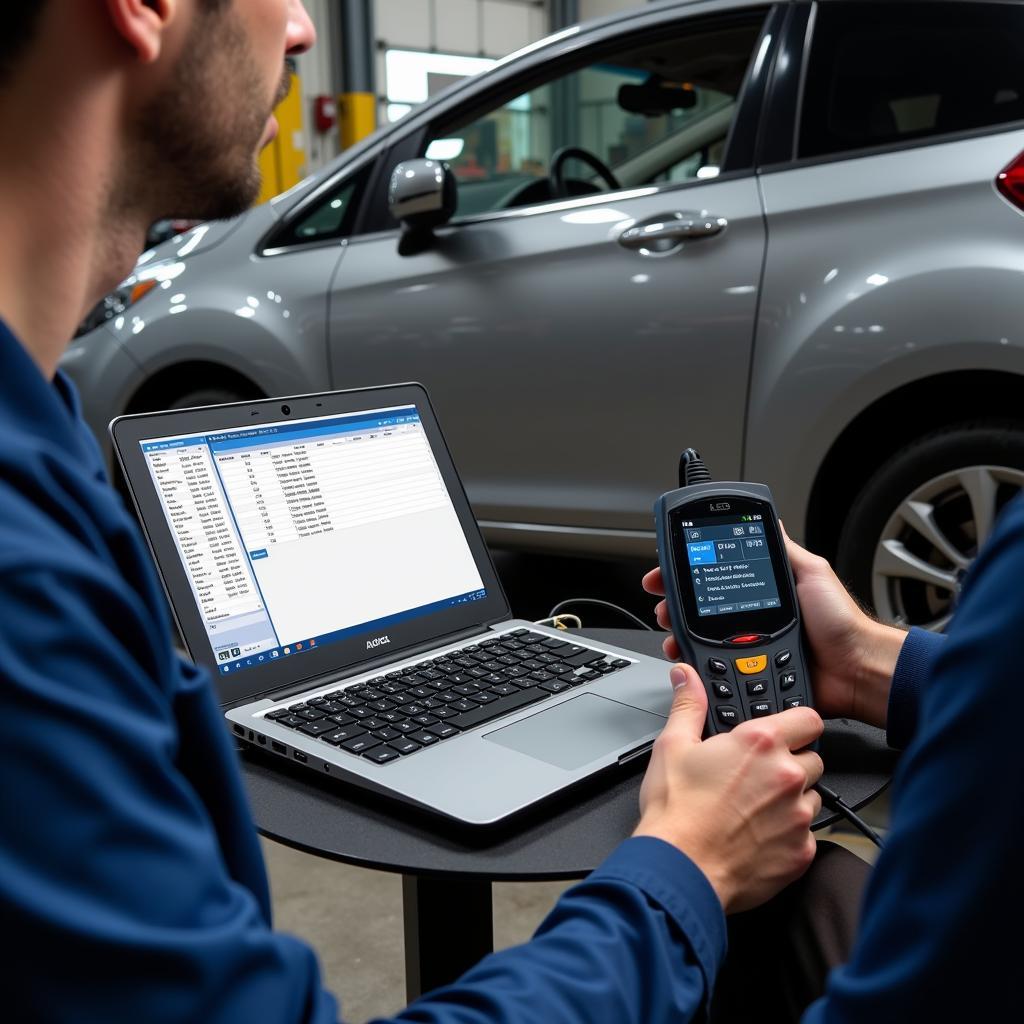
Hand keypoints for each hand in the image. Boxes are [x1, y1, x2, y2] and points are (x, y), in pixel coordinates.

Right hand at [635, 664, 823, 913]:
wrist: (680, 868)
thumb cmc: (676, 810)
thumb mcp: (673, 745)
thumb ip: (688, 705)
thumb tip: (687, 677)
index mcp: (760, 743)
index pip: (809, 719)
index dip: (798, 724)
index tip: (786, 732)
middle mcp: (787, 775)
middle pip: (813, 759)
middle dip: (791, 764)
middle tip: (758, 775)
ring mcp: (798, 815)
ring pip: (812, 797)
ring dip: (792, 800)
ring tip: (755, 808)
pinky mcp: (801, 851)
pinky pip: (807, 836)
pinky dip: (789, 835)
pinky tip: (759, 835)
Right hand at [641, 528, 904, 727]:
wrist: (855, 668)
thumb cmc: (842, 623)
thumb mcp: (812, 572)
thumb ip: (785, 549)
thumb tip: (768, 520)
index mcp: (763, 592)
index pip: (717, 576)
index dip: (690, 571)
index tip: (668, 570)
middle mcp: (751, 617)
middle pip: (701, 607)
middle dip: (675, 602)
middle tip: (663, 602)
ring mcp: (748, 645)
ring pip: (700, 638)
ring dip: (679, 632)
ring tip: (672, 630)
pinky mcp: (750, 672)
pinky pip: (715, 668)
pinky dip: (696, 663)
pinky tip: (687, 657)